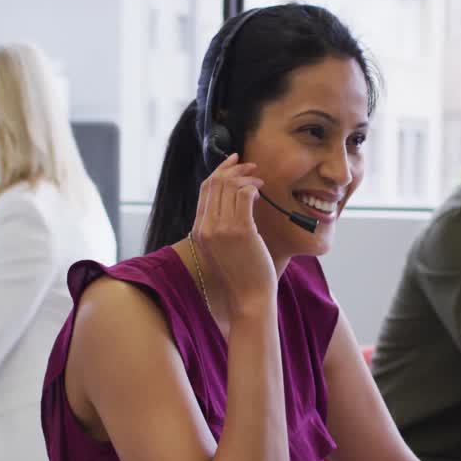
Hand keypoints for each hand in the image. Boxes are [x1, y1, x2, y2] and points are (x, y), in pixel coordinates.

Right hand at [191, 153, 276, 315]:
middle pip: (215, 183)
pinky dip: (253, 188)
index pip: (204, 190)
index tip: (233, 162)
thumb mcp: (221, 249)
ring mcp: (221, 228)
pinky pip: (245, 195)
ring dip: (247, 177)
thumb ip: (220, 227)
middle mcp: (206, 227)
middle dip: (234, 169)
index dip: (219, 171)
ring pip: (230, 186)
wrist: (248, 298)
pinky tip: (261, 192)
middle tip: (251, 166)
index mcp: (198, 231)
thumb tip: (234, 200)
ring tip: (259, 181)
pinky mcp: (241, 230)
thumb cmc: (241, 275)